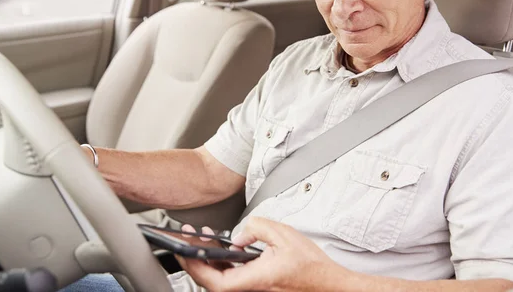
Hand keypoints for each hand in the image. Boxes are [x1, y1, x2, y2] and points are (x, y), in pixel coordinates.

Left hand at [176, 217, 352, 291]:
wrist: (328, 284)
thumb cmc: (311, 266)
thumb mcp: (283, 234)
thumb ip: (256, 228)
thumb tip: (239, 235)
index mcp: (255, 279)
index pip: (214, 280)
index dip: (195, 265)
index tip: (184, 249)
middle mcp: (251, 288)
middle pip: (211, 280)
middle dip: (195, 259)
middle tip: (185, 239)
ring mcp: (253, 289)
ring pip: (220, 279)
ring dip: (207, 259)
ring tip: (200, 238)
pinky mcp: (256, 286)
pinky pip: (232, 277)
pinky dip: (221, 262)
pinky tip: (220, 248)